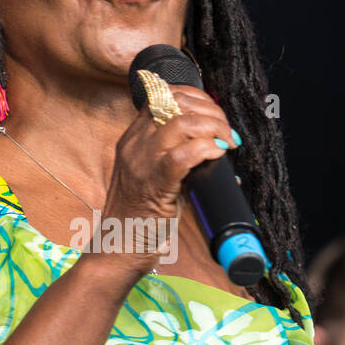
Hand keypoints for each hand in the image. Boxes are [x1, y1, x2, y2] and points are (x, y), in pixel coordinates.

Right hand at [97, 86, 239, 276]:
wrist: (117, 248)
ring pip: (182, 122)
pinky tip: (217, 153)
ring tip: (226, 142)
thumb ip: (174, 156)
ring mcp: (141, 162)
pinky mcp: (152, 184)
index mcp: (133, 138)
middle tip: (227, 132)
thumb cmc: (139, 217)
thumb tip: (215, 146)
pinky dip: (206, 148)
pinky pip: (182, 154)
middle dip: (210, 111)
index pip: (164, 95)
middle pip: (176, 102)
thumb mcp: (152, 175)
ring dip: (213, 127)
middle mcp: (134, 144)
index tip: (216, 114)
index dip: (197, 98)